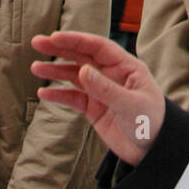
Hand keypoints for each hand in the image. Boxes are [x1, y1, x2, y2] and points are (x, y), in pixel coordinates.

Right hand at [30, 31, 165, 165]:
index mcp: (125, 67)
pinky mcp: (94, 109)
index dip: (76, 40)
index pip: (97, 47)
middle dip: (59, 49)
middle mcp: (111, 75)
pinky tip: (44, 93)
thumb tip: (82, 71)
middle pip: (82, 56)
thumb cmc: (151, 123)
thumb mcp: (130, 105)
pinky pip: (73, 98)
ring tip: (36, 68)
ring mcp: (101, 92)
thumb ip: (106, 89)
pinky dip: (59, 95)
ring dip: (55, 71)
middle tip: (37, 43)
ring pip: (74, 76)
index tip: (55, 38)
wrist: (152, 151)